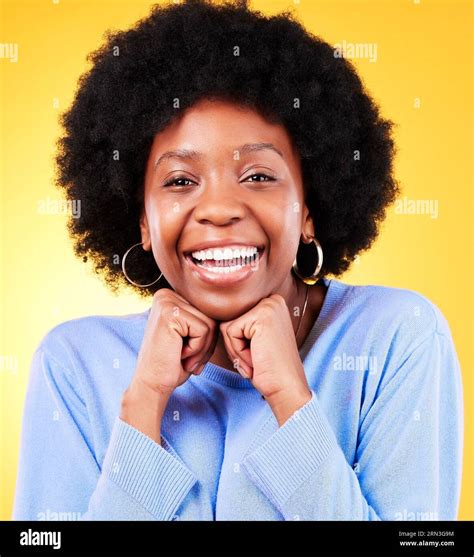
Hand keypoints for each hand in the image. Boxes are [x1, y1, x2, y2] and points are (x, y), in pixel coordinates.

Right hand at [132, 288, 218, 397]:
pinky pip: (203, 330)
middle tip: (187, 358)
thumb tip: (227, 307)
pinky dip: (196, 349)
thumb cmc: (174, 363)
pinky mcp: (169, 314)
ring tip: (183, 357)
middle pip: (211, 316)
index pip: (208, 313)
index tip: (189, 352)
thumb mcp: (190, 336)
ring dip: (202, 348)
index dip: (206, 338)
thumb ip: (202, 318)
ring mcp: (166, 302)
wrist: (152, 385)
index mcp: (171, 297)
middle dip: (206, 343)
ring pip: (210, 323)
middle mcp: (166, 294)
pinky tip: (178, 355)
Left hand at [219, 294, 311, 424]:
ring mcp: (268, 306)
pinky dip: (238, 352)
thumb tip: (217, 315)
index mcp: (272, 304)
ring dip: (235, 350)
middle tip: (254, 360)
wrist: (285, 387)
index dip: (238, 342)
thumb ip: (241, 324)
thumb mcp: (254, 340)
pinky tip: (256, 359)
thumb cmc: (268, 369)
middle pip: (229, 320)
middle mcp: (272, 300)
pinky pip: (231, 332)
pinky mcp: (262, 316)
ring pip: (227, 327)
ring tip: (255, 360)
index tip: (255, 356)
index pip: (235, 319)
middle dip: (235, 346)